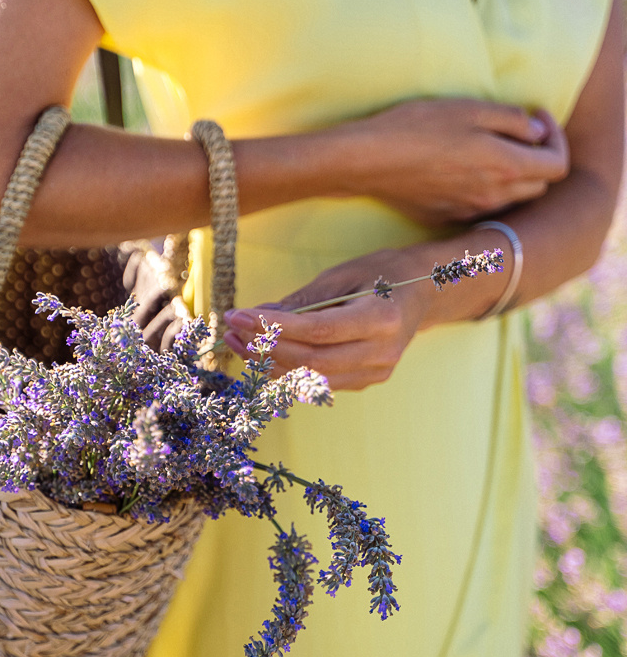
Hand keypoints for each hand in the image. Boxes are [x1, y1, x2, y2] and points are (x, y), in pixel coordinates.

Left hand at [223, 250, 429, 391]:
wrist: (424, 294)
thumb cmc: (382, 275)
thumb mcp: (343, 275)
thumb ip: (302, 300)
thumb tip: (257, 317)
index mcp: (382, 320)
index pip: (318, 331)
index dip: (275, 327)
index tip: (239, 315)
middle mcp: (382, 354)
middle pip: (311, 361)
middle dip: (265, 346)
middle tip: (232, 329)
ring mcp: (376, 373)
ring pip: (311, 378)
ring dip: (269, 363)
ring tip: (238, 341)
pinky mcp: (366, 381)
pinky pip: (318, 382)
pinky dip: (287, 370)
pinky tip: (262, 353)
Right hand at [327, 100, 569, 224]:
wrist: (368, 161)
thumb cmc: (417, 127)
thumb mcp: (470, 108)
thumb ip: (512, 121)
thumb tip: (536, 133)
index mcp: (505, 166)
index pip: (558, 165)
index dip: (556, 138)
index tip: (538, 118)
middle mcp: (493, 196)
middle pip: (539, 185)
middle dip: (539, 158)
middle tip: (520, 133)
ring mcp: (470, 211)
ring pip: (512, 199)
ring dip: (514, 176)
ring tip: (493, 150)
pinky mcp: (449, 217)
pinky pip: (482, 207)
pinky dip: (487, 189)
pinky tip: (464, 169)